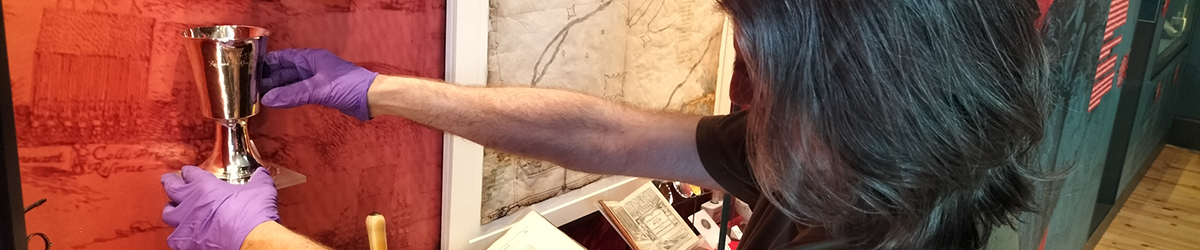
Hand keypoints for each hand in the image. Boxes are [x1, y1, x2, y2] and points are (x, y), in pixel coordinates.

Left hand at [162, 166, 279, 249]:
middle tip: (169, 180)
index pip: (190, 173)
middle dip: (170, 182)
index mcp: (205, 186)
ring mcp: (186, 224)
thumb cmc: (253, 215)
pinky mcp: (186, 243)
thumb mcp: (261, 189)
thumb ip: (259, 179)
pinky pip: (174, 238)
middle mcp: (190, 203)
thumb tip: (261, 174)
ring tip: (174, 209)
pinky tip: (184, 235)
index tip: (189, 171)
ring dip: (171, 209)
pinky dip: (179, 235)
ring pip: (168, 213)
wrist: (251, 240)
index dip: (189, 171)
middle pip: (171, 187)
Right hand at [260, 49, 378, 120]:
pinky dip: (288, 96)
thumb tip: (268, 99)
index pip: (283, 57)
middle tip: (250, 89)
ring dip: (277, 89)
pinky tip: (278, 102)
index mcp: (311, 58)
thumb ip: (293, 94)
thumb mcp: (318, 89)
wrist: (372, 98)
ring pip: (291, 82)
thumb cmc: (350, 86)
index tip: (249, 70)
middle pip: (285, 70)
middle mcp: (312, 67)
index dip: (266, 63)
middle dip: (268, 78)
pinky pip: (299, 92)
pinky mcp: (321, 92)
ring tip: (259, 97)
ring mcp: (316, 80)